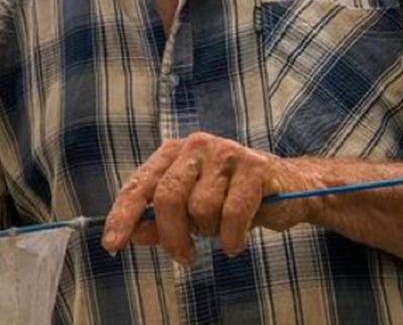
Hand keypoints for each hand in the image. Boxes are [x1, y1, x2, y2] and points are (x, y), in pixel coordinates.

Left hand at [101, 133, 321, 264]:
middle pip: (167, 197)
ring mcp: (226, 152)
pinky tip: (235, 241)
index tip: (112, 244)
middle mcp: (195, 146)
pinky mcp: (255, 167)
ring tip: (221, 230)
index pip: (139, 185)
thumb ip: (160, 221)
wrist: (290, 188)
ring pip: (201, 209)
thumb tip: (133, 235)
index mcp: (173, 153)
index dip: (123, 215)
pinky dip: (231, 238)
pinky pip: (232, 214)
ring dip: (210, 232)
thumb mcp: (191, 212)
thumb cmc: (231, 199)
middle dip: (172, 235)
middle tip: (184, 256)